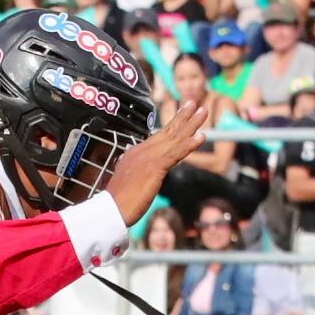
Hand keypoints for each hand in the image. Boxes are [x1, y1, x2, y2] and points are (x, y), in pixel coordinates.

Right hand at [105, 98, 210, 223]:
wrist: (110, 210)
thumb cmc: (118, 203)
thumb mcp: (128, 183)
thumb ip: (136, 176)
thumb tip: (141, 178)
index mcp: (135, 154)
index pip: (158, 137)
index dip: (171, 126)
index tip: (182, 116)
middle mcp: (142, 151)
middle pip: (167, 131)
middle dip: (182, 116)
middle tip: (194, 103)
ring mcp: (148, 157)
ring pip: (174, 137)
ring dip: (191, 124)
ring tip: (203, 110)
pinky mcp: (155, 167)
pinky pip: (176, 153)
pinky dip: (189, 144)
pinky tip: (201, 136)